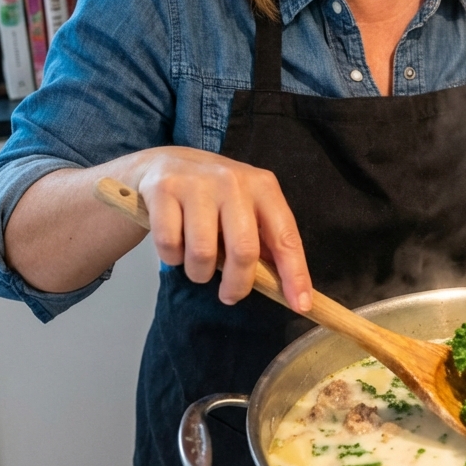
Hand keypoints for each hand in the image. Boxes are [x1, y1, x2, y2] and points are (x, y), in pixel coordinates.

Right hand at [133, 147, 312, 309]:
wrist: (165, 161)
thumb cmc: (214, 195)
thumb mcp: (245, 207)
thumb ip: (264, 240)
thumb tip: (288, 286)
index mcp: (263, 187)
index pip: (286, 237)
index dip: (295, 274)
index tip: (301, 305)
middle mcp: (233, 182)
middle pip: (244, 251)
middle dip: (237, 285)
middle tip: (230, 295)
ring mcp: (197, 184)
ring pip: (202, 253)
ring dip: (198, 273)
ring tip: (196, 265)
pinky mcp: (164, 189)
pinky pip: (169, 245)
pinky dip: (172, 258)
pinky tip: (175, 247)